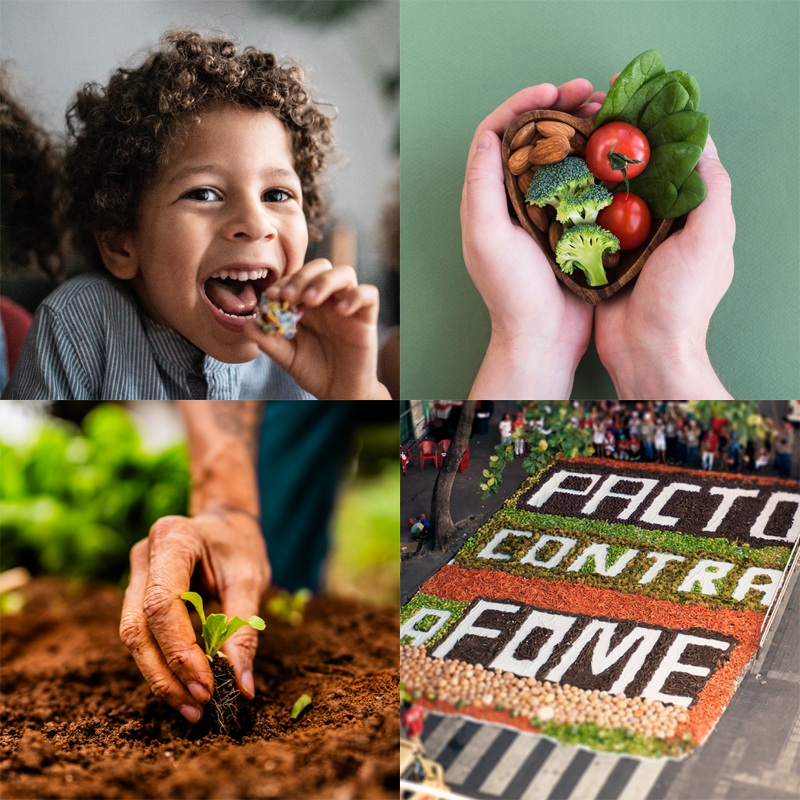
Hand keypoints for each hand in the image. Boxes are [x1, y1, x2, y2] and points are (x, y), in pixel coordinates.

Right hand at [119, 506, 269, 723]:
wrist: (225, 525)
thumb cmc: (239, 547)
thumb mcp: (251, 580)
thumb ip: (243, 630)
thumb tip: (243, 687)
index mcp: (172, 539)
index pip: (162, 604)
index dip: (179, 650)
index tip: (206, 686)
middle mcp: (143, 556)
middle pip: (138, 626)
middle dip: (165, 674)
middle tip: (198, 707)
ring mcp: (134, 575)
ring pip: (133, 637)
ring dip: (160, 678)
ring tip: (192, 708)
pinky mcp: (135, 595)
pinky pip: (142, 636)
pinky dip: (161, 665)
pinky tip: (184, 689)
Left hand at [243, 258, 389, 398]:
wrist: (339, 393)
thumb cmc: (314, 372)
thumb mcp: (286, 357)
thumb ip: (269, 341)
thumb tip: (248, 324)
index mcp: (308, 304)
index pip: (297, 278)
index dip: (284, 281)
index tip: (271, 295)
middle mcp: (328, 300)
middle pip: (320, 267)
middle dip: (302, 277)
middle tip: (289, 295)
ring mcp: (349, 307)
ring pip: (344, 273)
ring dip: (325, 281)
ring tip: (311, 300)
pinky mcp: (367, 318)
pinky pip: (369, 294)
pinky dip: (356, 296)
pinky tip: (341, 311)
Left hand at [462, 80, 605, 398]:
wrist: (544, 338)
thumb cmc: (512, 294)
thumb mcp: (488, 239)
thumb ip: (482, 189)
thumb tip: (488, 137)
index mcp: (488, 200)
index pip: (496, 136)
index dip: (520, 106)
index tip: (551, 91)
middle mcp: (513, 201)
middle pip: (532, 139)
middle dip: (557, 107)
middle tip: (588, 90)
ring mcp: (545, 212)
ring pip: (560, 156)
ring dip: (581, 128)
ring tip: (608, 110)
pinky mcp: (572, 225)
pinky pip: (585, 181)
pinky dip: (599, 159)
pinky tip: (619, 148)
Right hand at [593, 76, 733, 398]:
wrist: (644, 349)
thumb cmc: (682, 299)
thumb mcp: (709, 239)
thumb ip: (711, 191)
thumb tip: (702, 142)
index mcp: (691, 212)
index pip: (677, 154)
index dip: (659, 121)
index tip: (634, 91)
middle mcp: (659, 220)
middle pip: (640, 165)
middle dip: (620, 135)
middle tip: (593, 107)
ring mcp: (626, 236)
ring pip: (611, 187)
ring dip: (594, 161)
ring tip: (572, 132)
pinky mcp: (598, 252)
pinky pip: (588, 216)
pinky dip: (577, 194)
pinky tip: (560, 174)